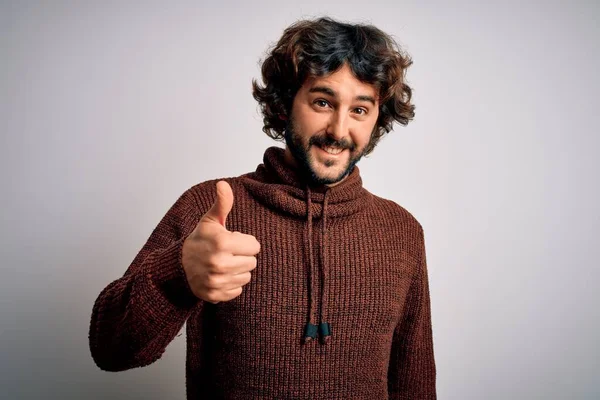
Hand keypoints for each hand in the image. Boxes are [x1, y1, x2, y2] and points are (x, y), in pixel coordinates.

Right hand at [182, 181, 260, 302]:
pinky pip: (237, 291)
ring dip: (237, 271)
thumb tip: (223, 184)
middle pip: (252, 263)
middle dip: (242, 256)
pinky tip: (219, 276)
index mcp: (222, 242)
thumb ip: (222, 203)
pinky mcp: (214, 295)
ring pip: (246, 277)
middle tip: (227, 253)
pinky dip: (231, 285)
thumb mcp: (210, 221)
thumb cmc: (200, 240)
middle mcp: (220, 263)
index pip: (255, 246)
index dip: (245, 242)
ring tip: (223, 264)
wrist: (178, 265)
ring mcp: (217, 281)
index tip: (232, 241)